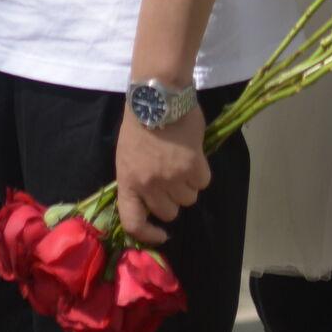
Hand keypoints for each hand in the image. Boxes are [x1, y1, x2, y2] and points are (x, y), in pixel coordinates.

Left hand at [115, 105, 209, 246]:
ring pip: (189, 198)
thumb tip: (153, 197)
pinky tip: (194, 155)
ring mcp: (171, 176)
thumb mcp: (127, 156)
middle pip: (169, 212)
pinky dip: (201, 172)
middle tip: (174, 180)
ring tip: (184, 162)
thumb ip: (138, 179)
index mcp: (128, 182)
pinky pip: (203, 182)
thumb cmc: (140, 124)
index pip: (134, 222)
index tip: (162, 234)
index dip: (148, 235)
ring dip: (189, 185)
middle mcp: (149, 184)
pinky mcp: (192, 165)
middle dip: (174, 199)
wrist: (157, 97)